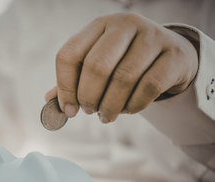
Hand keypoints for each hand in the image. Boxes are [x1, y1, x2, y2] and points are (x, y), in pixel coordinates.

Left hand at [46, 13, 198, 122]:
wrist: (171, 56)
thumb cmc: (125, 62)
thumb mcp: (98, 64)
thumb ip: (74, 80)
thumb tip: (48, 100)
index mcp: (98, 26)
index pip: (69, 54)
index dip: (65, 87)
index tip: (69, 109)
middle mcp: (125, 25)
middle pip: (96, 66)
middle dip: (88, 97)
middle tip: (89, 111)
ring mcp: (152, 37)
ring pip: (123, 78)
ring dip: (110, 106)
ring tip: (106, 115)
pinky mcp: (174, 55)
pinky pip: (148, 87)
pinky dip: (133, 106)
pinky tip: (128, 110)